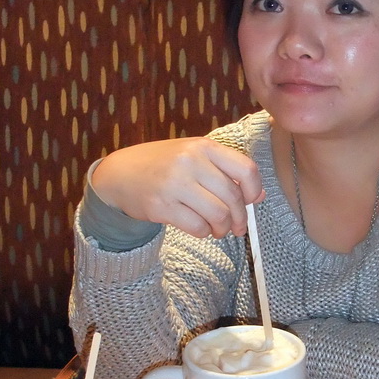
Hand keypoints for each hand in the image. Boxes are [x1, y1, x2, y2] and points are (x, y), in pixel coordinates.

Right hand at [91, 138, 263, 238]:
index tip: (250, 201)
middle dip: (239, 218)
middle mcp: (190, 162)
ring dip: (223, 228)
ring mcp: (174, 184)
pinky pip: (198, 227)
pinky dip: (204, 232)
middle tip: (236, 227)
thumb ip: (225, 171)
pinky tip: (201, 228)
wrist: (119, 174)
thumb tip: (259, 195)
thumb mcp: (194, 157)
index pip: (246, 169)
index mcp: (203, 146)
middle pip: (233, 197)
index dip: (254, 191)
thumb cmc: (163, 165)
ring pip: (218, 215)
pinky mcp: (161, 206)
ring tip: (218, 229)